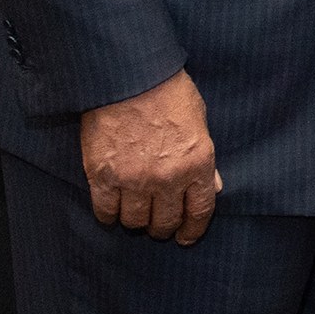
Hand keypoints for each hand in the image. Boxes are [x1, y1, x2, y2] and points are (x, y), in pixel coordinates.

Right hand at [80, 68, 221, 244]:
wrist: (129, 76)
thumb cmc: (168, 92)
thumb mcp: (199, 121)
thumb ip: (204, 159)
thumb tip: (211, 186)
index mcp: (197, 163)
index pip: (200, 211)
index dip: (193, 229)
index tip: (186, 237)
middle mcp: (168, 178)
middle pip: (165, 222)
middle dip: (163, 227)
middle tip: (158, 223)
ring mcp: (134, 180)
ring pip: (134, 221)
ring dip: (136, 221)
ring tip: (136, 213)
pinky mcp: (103, 176)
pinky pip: (105, 211)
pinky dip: (109, 215)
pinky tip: (112, 210)